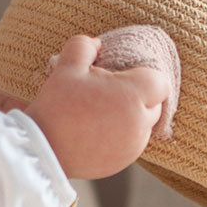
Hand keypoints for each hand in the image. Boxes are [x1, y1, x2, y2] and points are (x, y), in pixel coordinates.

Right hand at [24, 35, 169, 179]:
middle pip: (155, 104)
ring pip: (145, 125)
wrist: (45, 150)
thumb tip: (96, 44)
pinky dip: (123, 135)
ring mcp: (134, 146)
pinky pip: (133, 143)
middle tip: (111, 93)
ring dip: (132, 116)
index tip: (125, 76)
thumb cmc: (57, 108)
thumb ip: (84, 47)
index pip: (160, 83)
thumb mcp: (66, 68)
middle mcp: (140, 123)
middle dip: (139, 96)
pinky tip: (99, 130)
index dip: (145, 76)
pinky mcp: (125, 162)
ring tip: (103, 113)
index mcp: (131, 96)